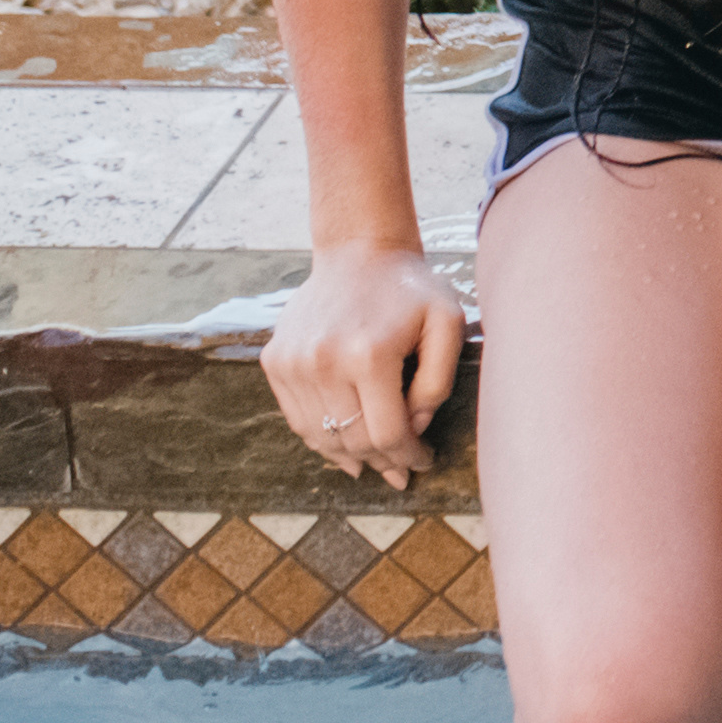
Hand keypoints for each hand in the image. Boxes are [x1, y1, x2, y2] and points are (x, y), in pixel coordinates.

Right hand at [265, 240, 464, 489]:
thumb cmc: (410, 290)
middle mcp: (323, 362)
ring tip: (374, 461)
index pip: (388, 434)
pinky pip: (298, 419)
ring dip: (350, 456)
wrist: (358, 253)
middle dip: (382, 462)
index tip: (423, 462)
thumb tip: (414, 429)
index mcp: (369, 354)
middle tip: (401, 470)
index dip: (408, 457)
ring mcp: (293, 363)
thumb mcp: (447, 325)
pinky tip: (344, 441)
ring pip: (321, 437)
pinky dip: (322, 436)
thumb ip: (438, 383)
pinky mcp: (274, 361)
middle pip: (353, 441)